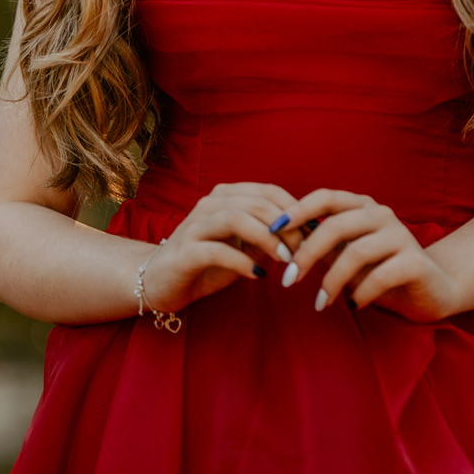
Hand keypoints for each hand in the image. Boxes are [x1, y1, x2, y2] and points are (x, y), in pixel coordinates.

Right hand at [136, 182, 303, 313]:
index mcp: (226, 197)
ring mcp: (195, 226)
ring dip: (266, 238)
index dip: (295, 210)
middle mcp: (210, 204)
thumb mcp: (244, 247)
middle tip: (303, 249)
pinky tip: (258, 275)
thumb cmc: (207, 263)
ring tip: (286, 259)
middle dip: (286, 225)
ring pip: (236, 219)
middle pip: (256, 203)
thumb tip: (306, 235)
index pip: (268, 192)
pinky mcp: (185, 251)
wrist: (160, 282)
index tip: (314, 233)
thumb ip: (268, 237)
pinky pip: (216, 250)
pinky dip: (241, 261)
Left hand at [272, 189, 456, 322]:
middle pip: (335, 226)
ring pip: (355, 252)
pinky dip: (361, 293)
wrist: (433, 289)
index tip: (273, 231)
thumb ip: (321, 244)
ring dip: (331, 281)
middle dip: (307, 254)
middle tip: (288, 279)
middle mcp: (382, 215)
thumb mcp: (346, 255)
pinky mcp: (415, 261)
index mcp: (362, 206)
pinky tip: (353, 305)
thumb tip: (279, 241)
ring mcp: (401, 236)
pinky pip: (380, 276)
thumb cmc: (381, 270)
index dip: (297, 210)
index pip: (325, 197)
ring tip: (320, 303)